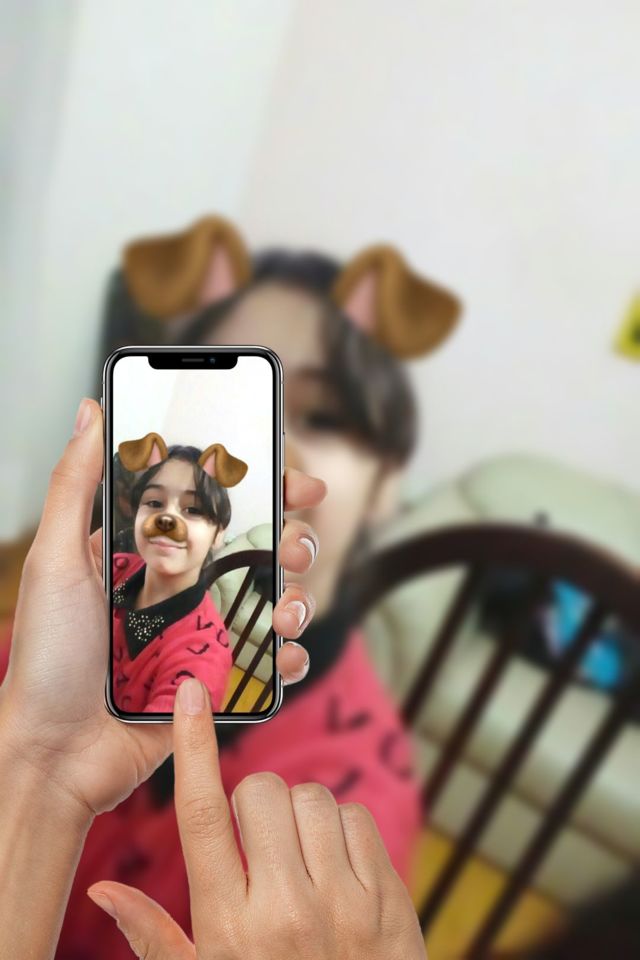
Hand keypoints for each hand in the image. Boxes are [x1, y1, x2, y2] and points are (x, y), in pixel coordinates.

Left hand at [0, 398, 325, 821]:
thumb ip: (75, 483)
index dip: (263, 486)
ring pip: (278, 600)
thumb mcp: (55, 559)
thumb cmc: (46, 656)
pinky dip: (291, 656)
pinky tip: (283, 655)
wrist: (52, 753)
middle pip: (263, 548)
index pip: (219, 504)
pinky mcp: (221, 680)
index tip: (294, 478)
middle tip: (294, 547)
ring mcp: (209, 634)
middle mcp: (188, 586)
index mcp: (154, 551)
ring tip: (284, 610)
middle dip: (294, 540)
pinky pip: (273, 662)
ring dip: (299, 597)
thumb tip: (90, 409)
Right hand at [87, 677, 425, 959]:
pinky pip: (357, 817)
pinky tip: (333, 865)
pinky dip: (340, 827)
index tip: (191, 695)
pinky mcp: (388, 899)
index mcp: (229, 927)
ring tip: (296, 855)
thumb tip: (102, 889)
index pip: (201, 817)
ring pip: (312, 797)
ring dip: (298, 812)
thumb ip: (154, 936)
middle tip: (256, 840)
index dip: (193, 747)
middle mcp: (287, 909)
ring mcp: (345, 903)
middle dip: (253, 800)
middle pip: (261, 792)